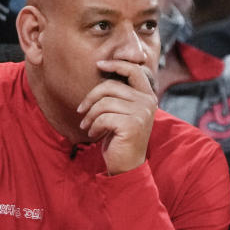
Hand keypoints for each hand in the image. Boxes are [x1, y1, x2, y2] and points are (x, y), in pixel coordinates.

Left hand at [76, 60, 157, 174]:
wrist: (127, 165)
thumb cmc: (120, 137)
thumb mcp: (123, 112)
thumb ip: (120, 94)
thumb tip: (103, 68)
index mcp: (148, 96)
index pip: (134, 70)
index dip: (116, 64)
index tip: (99, 64)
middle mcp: (148, 103)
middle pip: (111, 86)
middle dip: (90, 98)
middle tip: (81, 111)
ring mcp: (142, 113)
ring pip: (104, 103)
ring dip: (90, 115)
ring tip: (86, 125)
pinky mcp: (132, 125)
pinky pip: (103, 117)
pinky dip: (94, 126)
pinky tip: (93, 134)